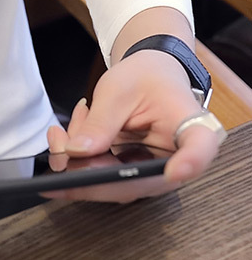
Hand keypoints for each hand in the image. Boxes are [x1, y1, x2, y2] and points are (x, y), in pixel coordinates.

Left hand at [46, 50, 223, 201]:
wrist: (148, 76)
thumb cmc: (143, 78)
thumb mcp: (118, 90)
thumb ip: (100, 122)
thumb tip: (76, 152)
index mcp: (191, 128)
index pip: (199, 150)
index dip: (190, 164)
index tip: (174, 171)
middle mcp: (177, 161)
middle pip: (135, 182)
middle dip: (85, 167)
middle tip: (59, 140)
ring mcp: (153, 173)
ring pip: (108, 183)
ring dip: (77, 158)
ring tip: (77, 118)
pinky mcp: (133, 175)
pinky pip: (99, 176)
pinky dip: (79, 155)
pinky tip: (75, 130)